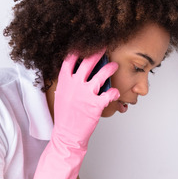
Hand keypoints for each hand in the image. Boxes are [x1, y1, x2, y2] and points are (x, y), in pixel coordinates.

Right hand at [29, 51, 119, 178]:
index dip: (79, 49)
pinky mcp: (95, 105)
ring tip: (114, 65)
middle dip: (98, 52)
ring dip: (110, 68)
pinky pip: (108, 94)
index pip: (70, 59)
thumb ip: (68, 81)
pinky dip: (113, 92)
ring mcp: (85, 94)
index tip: (86, 43)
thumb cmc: (66, 115)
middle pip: (88, 62)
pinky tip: (115, 92)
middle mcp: (75, 85)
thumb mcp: (62, 94)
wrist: (66, 135)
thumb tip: (75, 70)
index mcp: (65, 81)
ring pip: (101, 75)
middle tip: (105, 47)